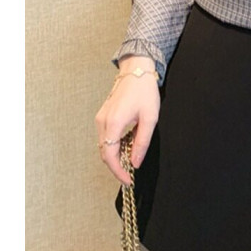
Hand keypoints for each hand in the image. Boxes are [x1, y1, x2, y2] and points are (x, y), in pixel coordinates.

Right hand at [95, 56, 160, 185]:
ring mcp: (100, 118)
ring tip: (131, 159)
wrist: (136, 70)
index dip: (118, 171)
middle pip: (104, 153)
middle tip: (130, 174)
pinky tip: (126, 145)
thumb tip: (135, 162)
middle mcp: (103, 122)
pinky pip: (105, 136)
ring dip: (115, 156)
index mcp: (113, 123)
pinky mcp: (103, 115)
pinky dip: (114, 145)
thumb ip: (141, 142)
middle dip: (116, 166)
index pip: (110, 156)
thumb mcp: (149, 118)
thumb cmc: (144, 91)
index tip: (128, 180)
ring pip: (104, 145)